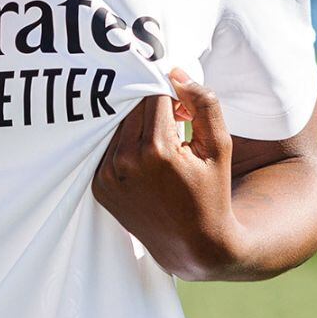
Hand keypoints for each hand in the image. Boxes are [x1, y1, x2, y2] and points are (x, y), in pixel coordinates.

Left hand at [92, 69, 241, 279]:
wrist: (193, 245)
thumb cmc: (212, 194)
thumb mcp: (218, 147)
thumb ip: (203, 104)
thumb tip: (175, 72)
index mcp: (157, 150)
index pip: (153, 96)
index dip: (170, 96)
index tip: (183, 108)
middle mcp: (125, 161)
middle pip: (131, 108)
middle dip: (153, 108)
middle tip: (175, 124)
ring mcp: (107, 175)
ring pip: (117, 126)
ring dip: (137, 126)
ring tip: (163, 145)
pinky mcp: (98, 185)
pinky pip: (107, 148)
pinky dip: (124, 146)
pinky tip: (146, 162)